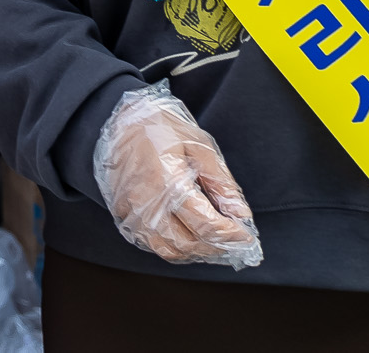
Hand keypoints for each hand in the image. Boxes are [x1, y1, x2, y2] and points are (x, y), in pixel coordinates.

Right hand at [94, 83, 262, 267]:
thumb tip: (241, 214)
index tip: (246, 235)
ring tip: (212, 239)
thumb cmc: (161, 126)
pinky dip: (173, 245)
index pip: (206, 225)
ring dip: (195, 251)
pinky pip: (151, 242)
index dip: (231, 235)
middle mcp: (145, 202)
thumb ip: (221, 183)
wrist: (122, 117)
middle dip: (216, 247)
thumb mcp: (200, 146)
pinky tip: (187, 232)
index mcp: (167, 181)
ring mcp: (130, 210)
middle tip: (233, 238)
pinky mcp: (122, 213)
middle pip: (188, 244)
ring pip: (168, 250)